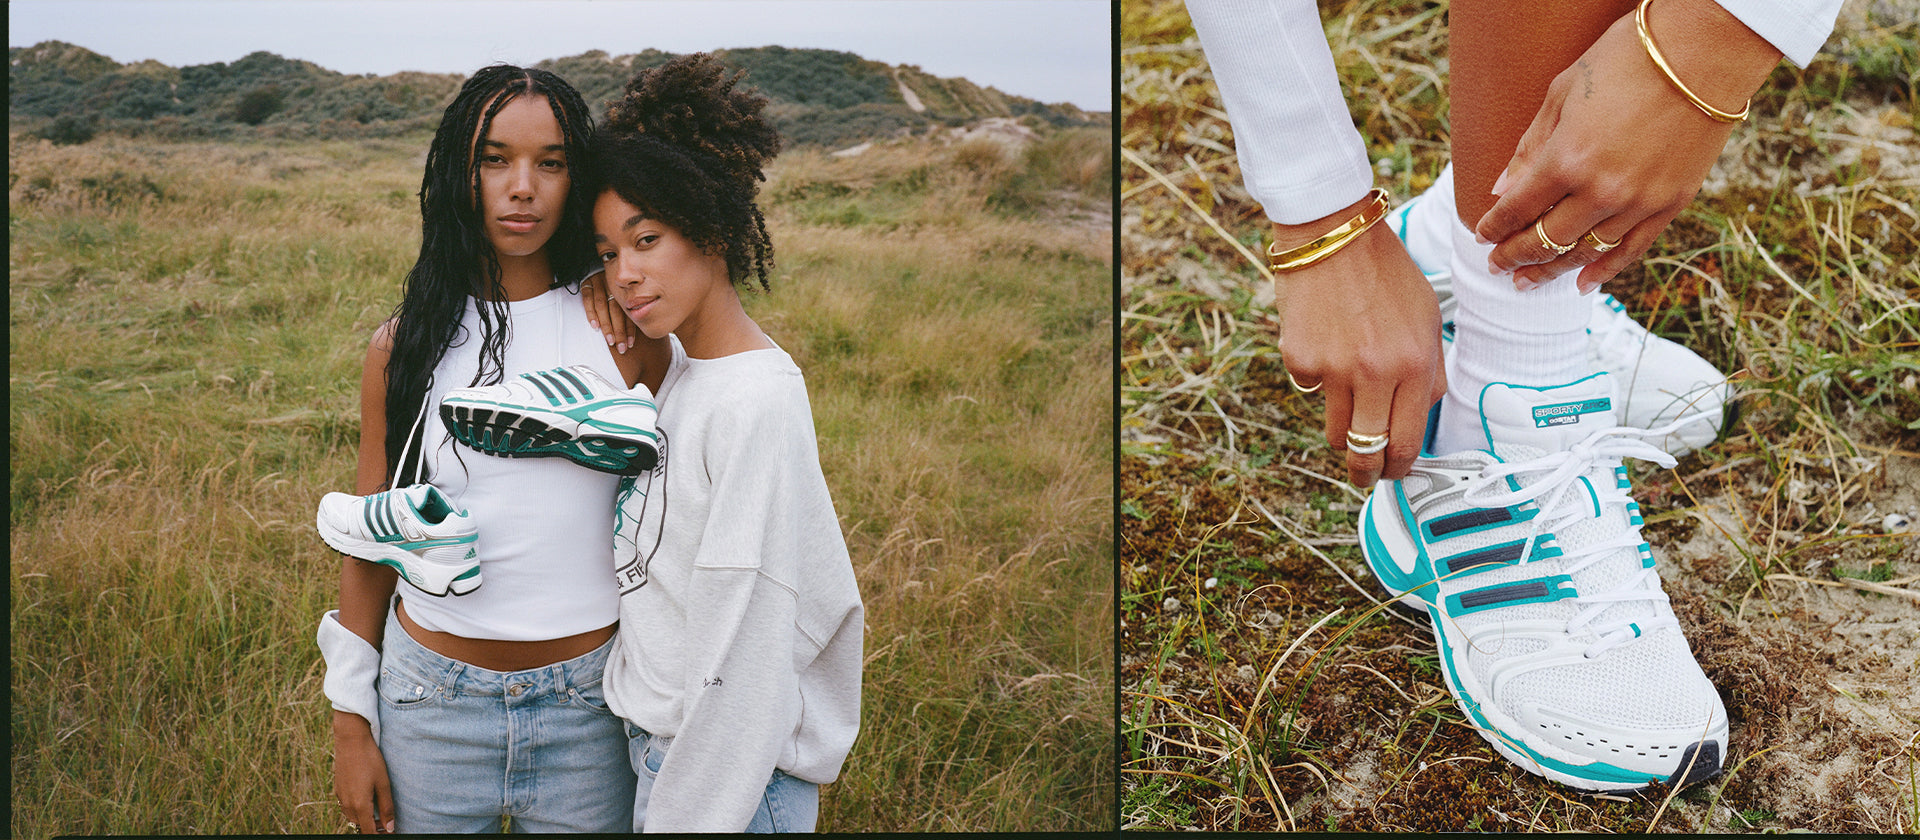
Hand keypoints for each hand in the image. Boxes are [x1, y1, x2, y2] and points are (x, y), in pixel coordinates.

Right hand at [332, 711, 395, 833]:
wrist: (351, 741)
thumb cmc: (371, 760)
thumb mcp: (383, 783)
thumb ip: (386, 807)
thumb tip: (390, 827)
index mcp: (360, 804)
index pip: (368, 831)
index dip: (379, 835)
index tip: (388, 832)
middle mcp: (347, 804)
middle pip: (359, 825)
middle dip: (372, 828)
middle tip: (387, 823)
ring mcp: (340, 797)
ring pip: (351, 817)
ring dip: (363, 819)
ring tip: (378, 813)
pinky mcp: (337, 789)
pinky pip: (346, 807)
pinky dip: (355, 809)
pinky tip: (365, 800)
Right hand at [580, 271, 636, 354]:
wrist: (596, 260)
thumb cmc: (612, 280)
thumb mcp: (623, 289)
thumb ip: (629, 305)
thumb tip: (641, 325)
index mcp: (623, 289)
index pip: (628, 311)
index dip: (630, 328)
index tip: (631, 343)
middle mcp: (612, 286)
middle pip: (616, 310)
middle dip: (619, 331)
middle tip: (621, 347)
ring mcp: (599, 283)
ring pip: (603, 306)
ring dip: (606, 325)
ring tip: (610, 340)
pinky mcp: (587, 282)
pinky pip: (588, 298)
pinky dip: (590, 312)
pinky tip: (595, 326)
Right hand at [1273, 209, 1445, 486]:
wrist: (1334, 234)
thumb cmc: (1387, 274)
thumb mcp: (1427, 319)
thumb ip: (1429, 371)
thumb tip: (1419, 420)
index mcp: (1414, 364)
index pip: (1407, 441)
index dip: (1399, 467)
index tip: (1394, 472)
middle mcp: (1375, 373)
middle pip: (1365, 450)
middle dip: (1366, 471)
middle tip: (1365, 474)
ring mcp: (1333, 369)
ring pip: (1333, 429)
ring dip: (1342, 427)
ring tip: (1348, 401)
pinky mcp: (1299, 358)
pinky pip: (1309, 388)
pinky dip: (1317, 377)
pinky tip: (1324, 342)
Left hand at [1474, 0, 1781, 293]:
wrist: (1706, 49)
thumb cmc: (1627, 58)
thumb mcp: (1562, 92)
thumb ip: (1530, 147)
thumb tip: (1500, 191)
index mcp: (1566, 159)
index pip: (1517, 209)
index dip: (1494, 227)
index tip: (1482, 235)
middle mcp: (1600, 190)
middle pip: (1545, 239)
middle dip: (1515, 255)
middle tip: (1497, 265)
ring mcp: (1639, 202)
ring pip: (1585, 252)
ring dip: (1552, 269)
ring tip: (1528, 281)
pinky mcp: (1671, 203)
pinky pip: (1631, 250)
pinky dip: (1604, 270)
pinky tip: (1582, 283)